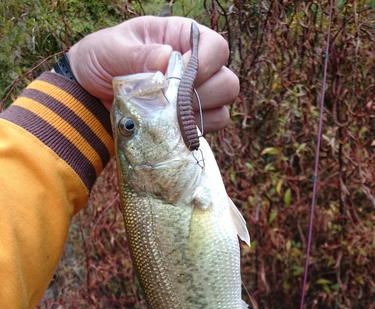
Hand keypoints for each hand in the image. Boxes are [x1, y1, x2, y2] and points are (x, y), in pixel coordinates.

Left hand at [68, 16, 238, 131]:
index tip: (181, 77)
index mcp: (181, 38)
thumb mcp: (111, 50)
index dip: (206, 64)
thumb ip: (137, 54)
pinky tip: (171, 129)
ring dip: (197, 115)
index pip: (216, 47)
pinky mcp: (190, 121)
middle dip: (203, 94)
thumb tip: (166, 58)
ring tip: (168, 115)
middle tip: (171, 100)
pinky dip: (194, 132)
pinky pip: (210, 128)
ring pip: (223, 108)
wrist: (90, 96)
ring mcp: (196, 96)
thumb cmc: (100, 61)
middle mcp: (196, 66)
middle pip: (227, 82)